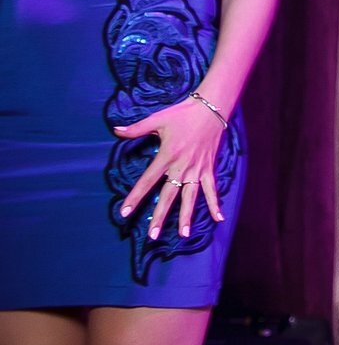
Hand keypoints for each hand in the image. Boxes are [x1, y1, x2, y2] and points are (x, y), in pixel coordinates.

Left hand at [114, 99, 228, 238]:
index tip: (125, 212)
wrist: (211, 109)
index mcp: (166, 156)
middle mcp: (182, 167)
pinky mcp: (208, 168)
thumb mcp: (157, 119)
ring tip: (183, 235)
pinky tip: (219, 219)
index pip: (147, 181)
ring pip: (190, 197)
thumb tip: (115, 130)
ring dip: (187, 216)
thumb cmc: (182, 113)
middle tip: (153, 235)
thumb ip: (135, 129)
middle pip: (168, 196)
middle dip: (160, 216)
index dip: (135, 197)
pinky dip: (215, 204)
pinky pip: (212, 189)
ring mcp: (197, 169)